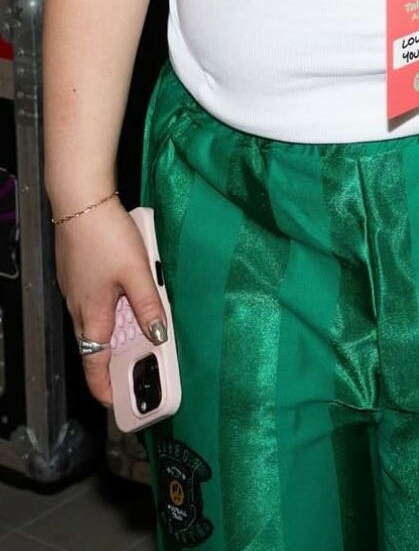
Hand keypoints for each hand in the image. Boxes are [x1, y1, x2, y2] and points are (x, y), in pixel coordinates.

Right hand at [54, 198, 167, 406]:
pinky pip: (93, 302)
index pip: (94, 364)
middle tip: (136, 369)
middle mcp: (78, 307)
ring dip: (113, 333)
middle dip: (113, 361)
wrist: (81, 201)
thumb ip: (148, 304)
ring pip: (94, 322)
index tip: (116, 402)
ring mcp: (75, 290)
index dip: (104, 387)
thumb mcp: (137, 271)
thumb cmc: (106, 236)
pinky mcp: (77, 274)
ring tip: (138, 336)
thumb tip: (158, 335)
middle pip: (94, 345)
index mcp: (92, 314)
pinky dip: (109, 310)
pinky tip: (125, 298)